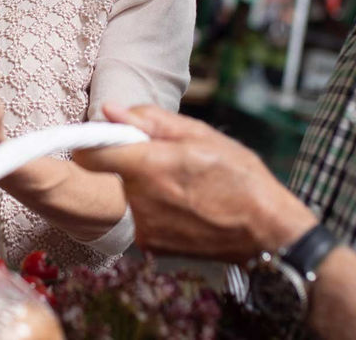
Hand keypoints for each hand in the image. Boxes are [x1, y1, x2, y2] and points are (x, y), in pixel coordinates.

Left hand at [75, 104, 317, 263]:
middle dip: (135, 161)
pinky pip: (142, 215)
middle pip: (115, 171)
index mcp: (150, 166)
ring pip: (131, 193)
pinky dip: (158, 208)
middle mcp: (140, 200)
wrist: (265, 232)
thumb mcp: (201, 135)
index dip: (95, 141)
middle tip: (171, 160)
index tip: (111, 136)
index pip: (90, 154)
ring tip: (187, 185)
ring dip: (149, 185)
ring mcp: (144, 226)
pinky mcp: (151, 245)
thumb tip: (110, 110)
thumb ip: (150, 121)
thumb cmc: (240, 178)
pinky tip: (187, 206)